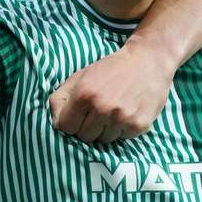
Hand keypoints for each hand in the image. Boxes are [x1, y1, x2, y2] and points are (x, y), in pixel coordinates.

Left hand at [49, 40, 178, 142]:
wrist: (147, 61)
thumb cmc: (110, 69)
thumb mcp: (80, 76)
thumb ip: (61, 98)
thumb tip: (54, 122)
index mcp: (84, 94)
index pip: (65, 127)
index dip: (69, 123)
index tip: (77, 117)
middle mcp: (103, 107)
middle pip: (83, 137)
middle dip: (87, 127)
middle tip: (96, 113)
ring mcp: (122, 118)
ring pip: (103, 140)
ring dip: (105, 130)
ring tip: (112, 111)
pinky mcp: (139, 125)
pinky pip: (122, 139)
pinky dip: (121, 129)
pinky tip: (125, 112)